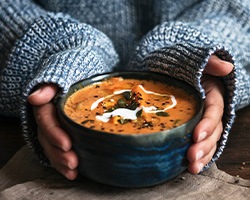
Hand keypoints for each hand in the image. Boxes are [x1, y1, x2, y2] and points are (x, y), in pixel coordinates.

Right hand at [28, 84, 78, 179]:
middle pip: (47, 138)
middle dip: (59, 153)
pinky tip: (72, 173)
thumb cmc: (70, 77)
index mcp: (45, 105)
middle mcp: (45, 119)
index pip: (45, 120)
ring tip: (73, 171)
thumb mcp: (61, 77)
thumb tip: (35, 98)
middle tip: (73, 162)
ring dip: (60, 162)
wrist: (74, 80)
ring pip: (51, 148)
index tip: (67, 144)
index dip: (54, 133)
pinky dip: (62, 163)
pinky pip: (56, 151)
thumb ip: (49, 87)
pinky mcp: (58, 136)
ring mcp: (51, 129)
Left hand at [187, 55, 233, 173]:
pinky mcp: (195, 128)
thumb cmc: (186, 67)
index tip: (196, 135)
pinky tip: (190, 167)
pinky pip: (201, 143)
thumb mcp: (198, 61)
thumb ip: (210, 63)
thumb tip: (227, 67)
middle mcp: (211, 110)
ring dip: (202, 155)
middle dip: (204, 145)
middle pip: (213, 130)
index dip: (207, 124)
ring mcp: (204, 121)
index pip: (214, 111)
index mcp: (213, 94)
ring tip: (192, 167)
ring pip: (209, 141)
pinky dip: (198, 156)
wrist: (176, 72)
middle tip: (191, 157)